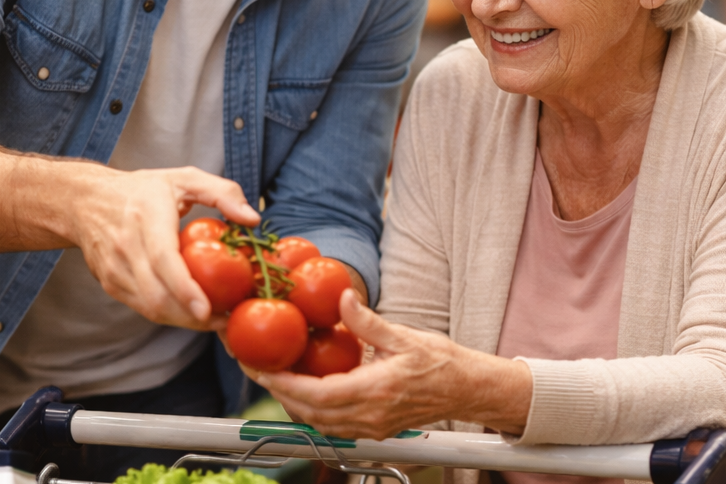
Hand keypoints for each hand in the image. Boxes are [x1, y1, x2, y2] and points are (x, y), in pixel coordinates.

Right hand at [73, 165, 258, 329]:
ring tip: (214, 320)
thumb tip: (253, 219)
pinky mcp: (110, 284)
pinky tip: (190, 313)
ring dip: (182, 321)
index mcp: (145, 217)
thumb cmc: (143, 189)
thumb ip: (223, 192)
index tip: (207, 309)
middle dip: (191, 316)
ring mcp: (114, 269)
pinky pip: (141, 307)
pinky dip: (168, 316)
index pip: (163, 260)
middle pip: (156, 293)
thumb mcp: (185, 178)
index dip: (184, 288)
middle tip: (224, 321)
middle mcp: (125, 246)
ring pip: (149, 307)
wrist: (85, 201)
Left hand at [257, 290, 529, 439]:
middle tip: (258, 370)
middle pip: (310, 413)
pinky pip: (334, 426)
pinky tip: (307, 391)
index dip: (282, 383)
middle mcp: (370, 415)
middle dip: (279, 393)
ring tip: (276, 378)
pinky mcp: (376, 429)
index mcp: (375, 391)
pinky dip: (314, 411)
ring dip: (293, 404)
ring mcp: (373, 427)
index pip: (315, 394)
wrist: (467, 390)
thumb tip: (342, 298)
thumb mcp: (404, 335)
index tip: (261, 368)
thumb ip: (367, 322)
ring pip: (320, 424)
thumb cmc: (441, 362)